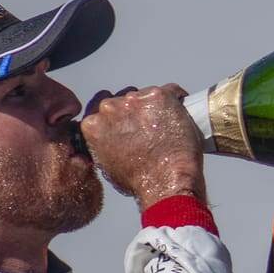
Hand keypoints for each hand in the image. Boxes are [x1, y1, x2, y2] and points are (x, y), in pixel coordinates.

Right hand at [79, 84, 206, 208]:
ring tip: (166, 124)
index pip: (103, 109)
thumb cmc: (139, 181)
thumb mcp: (107, 164)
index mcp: (93, 125)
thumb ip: (103, 144)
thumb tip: (112, 139)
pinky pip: (171, 90)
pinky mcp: (160, 96)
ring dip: (154, 105)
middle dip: (136, 110)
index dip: (120, 116)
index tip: (130, 122)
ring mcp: (135, 100)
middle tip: (151, 126)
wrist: (166, 182)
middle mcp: (110, 108)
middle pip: (124, 100)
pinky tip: (180, 113)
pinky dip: (177, 99)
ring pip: (146, 94)